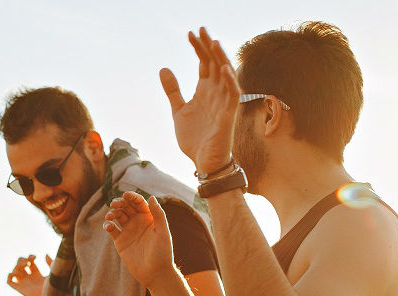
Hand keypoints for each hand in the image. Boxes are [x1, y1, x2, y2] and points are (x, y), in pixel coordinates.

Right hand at [7, 254, 52, 295]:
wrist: (50, 294)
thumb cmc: (53, 285)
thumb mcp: (53, 271)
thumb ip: (50, 262)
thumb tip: (45, 254)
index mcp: (37, 275)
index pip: (29, 263)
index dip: (30, 257)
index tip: (35, 257)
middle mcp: (29, 278)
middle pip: (20, 265)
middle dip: (22, 260)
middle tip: (29, 262)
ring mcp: (23, 283)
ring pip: (14, 271)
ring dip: (18, 265)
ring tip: (26, 265)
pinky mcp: (19, 288)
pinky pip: (9, 281)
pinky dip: (10, 275)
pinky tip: (18, 272)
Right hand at [103, 192, 178, 286]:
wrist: (155, 273)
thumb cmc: (163, 253)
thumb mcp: (163, 232)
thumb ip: (158, 214)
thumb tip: (151, 197)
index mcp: (149, 218)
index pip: (139, 202)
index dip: (132, 196)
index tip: (126, 195)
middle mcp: (137, 222)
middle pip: (126, 206)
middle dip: (119, 202)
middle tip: (114, 204)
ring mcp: (128, 231)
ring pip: (117, 216)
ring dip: (112, 212)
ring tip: (111, 216)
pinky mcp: (120, 241)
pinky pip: (111, 229)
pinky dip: (107, 225)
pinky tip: (108, 226)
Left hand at [161, 27, 241, 172]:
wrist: (204, 163)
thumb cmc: (195, 138)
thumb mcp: (178, 110)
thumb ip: (173, 90)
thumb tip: (163, 68)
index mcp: (205, 91)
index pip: (204, 63)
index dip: (198, 48)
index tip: (190, 33)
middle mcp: (216, 93)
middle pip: (215, 64)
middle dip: (208, 47)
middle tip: (200, 29)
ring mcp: (224, 103)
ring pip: (225, 76)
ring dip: (220, 59)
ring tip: (212, 42)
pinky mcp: (229, 116)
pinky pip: (233, 96)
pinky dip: (230, 81)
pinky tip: (224, 69)